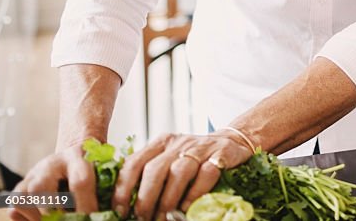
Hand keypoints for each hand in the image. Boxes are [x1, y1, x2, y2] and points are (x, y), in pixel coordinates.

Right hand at [9, 141, 98, 220]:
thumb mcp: (103, 169)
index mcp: (78, 156)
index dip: (86, 205)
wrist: (75, 153)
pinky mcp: (21, 185)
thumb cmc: (93, 167)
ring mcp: (33, 174)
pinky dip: (26, 218)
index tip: (92, 217)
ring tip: (54, 218)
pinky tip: (43, 217)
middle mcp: (51, 163)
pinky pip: (15, 207)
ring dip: (38, 216)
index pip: (80, 181)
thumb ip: (106, 187)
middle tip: (68, 220)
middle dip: (54, 212)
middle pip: (41, 189)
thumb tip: (114, 212)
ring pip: (23, 198)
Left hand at [110, 131, 252, 219]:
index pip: (134, 163)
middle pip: (155, 169)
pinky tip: (188, 209)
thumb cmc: (195, 158)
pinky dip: (195, 194)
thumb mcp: (170, 159)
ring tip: (164, 218)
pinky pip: (206, 174)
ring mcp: (201, 147)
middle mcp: (179, 142)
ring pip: (179, 171)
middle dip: (146, 199)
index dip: (123, 189)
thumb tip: (126, 204)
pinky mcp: (222, 153)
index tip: (121, 211)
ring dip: (169, 199)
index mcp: (161, 143)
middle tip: (143, 218)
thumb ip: (151, 173)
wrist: (234, 142)